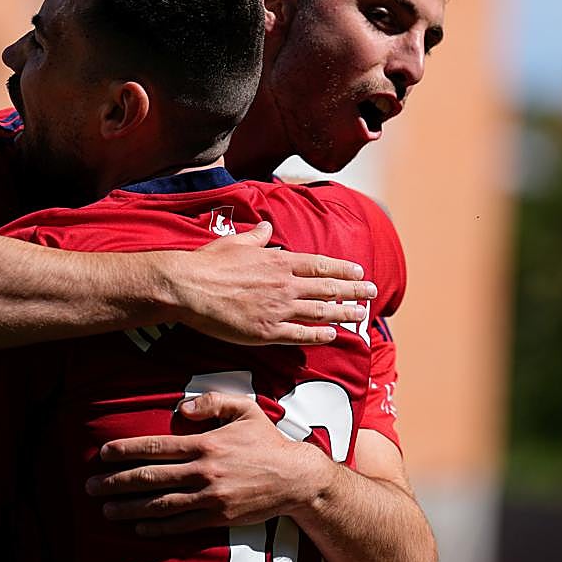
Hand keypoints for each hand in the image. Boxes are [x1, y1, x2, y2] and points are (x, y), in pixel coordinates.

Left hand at [85, 392, 331, 534]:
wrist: (295, 478)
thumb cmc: (266, 440)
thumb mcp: (243, 408)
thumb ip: (210, 402)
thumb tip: (180, 409)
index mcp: (205, 443)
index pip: (156, 447)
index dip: (127, 451)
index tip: (103, 454)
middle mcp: (203, 471)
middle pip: (150, 478)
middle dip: (116, 482)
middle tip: (91, 487)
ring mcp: (210, 497)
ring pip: (160, 504)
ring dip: (129, 508)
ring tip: (106, 510)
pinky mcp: (218, 517)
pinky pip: (181, 525)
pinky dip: (157, 527)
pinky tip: (139, 526)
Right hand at [164, 221, 375, 344]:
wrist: (189, 287)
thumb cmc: (210, 263)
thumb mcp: (236, 241)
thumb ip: (258, 236)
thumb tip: (269, 227)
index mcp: (279, 261)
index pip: (320, 266)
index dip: (342, 269)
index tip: (359, 271)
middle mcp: (285, 284)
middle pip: (328, 288)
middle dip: (354, 290)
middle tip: (372, 292)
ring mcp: (278, 309)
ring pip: (320, 312)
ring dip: (344, 313)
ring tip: (360, 314)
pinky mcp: (267, 331)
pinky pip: (300, 334)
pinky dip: (319, 335)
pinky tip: (332, 335)